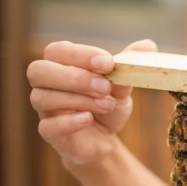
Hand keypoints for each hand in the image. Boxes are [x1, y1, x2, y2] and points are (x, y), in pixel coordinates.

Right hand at [27, 39, 157, 166]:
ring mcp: (45, 110)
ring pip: (42, 97)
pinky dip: (68, 121)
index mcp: (62, 65)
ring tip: (107, 104)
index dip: (80, 55)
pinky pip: (46, 126)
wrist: (105, 140)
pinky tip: (88, 119)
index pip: (57, 51)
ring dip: (78, 99)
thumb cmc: (107, 105)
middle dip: (74, 77)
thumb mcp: (123, 85)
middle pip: (39, 71)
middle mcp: (47, 85)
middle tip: (105, 87)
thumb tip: (147, 45)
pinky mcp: (50, 133)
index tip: (108, 63)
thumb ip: (130, 65)